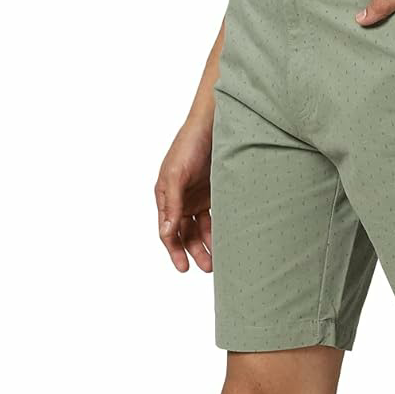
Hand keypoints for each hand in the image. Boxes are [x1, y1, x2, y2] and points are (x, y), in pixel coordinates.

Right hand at [155, 121, 212, 272]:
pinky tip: (229, 240)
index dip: (174, 250)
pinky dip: (220, 229)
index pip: (168, 230)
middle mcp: (181, 199)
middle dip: (194, 251)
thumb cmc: (189, 145)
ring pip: (202, 228)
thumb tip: (165, 233)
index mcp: (165, 196)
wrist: (214, 125)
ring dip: (209, 244)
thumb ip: (171, 204)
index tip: (184, 268)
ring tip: (220, 259)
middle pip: (186, 233)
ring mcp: (198, 197)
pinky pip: (217, 217)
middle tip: (208, 267)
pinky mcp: (216, 193)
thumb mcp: (176, 175)